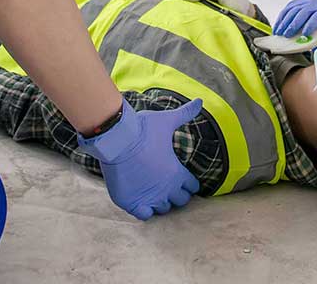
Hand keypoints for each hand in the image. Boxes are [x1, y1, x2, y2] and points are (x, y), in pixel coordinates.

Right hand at [77, 98, 202, 219]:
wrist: (117, 138)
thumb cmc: (143, 129)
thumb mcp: (167, 120)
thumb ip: (185, 114)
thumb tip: (200, 100)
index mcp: (178, 174)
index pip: (192, 188)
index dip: (188, 184)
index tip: (182, 179)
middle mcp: (166, 189)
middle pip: (180, 202)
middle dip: (176, 195)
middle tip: (167, 186)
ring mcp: (149, 197)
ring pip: (162, 209)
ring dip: (161, 203)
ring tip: (154, 193)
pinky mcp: (131, 202)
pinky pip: (144, 216)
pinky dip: (144, 211)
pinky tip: (141, 200)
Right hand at [274, 0, 316, 36]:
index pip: (315, 18)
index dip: (310, 25)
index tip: (305, 34)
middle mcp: (310, 6)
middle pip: (301, 15)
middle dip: (293, 25)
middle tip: (287, 35)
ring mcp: (300, 3)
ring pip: (291, 12)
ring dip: (284, 23)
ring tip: (279, 33)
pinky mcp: (293, 3)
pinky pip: (285, 11)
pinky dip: (280, 19)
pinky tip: (276, 27)